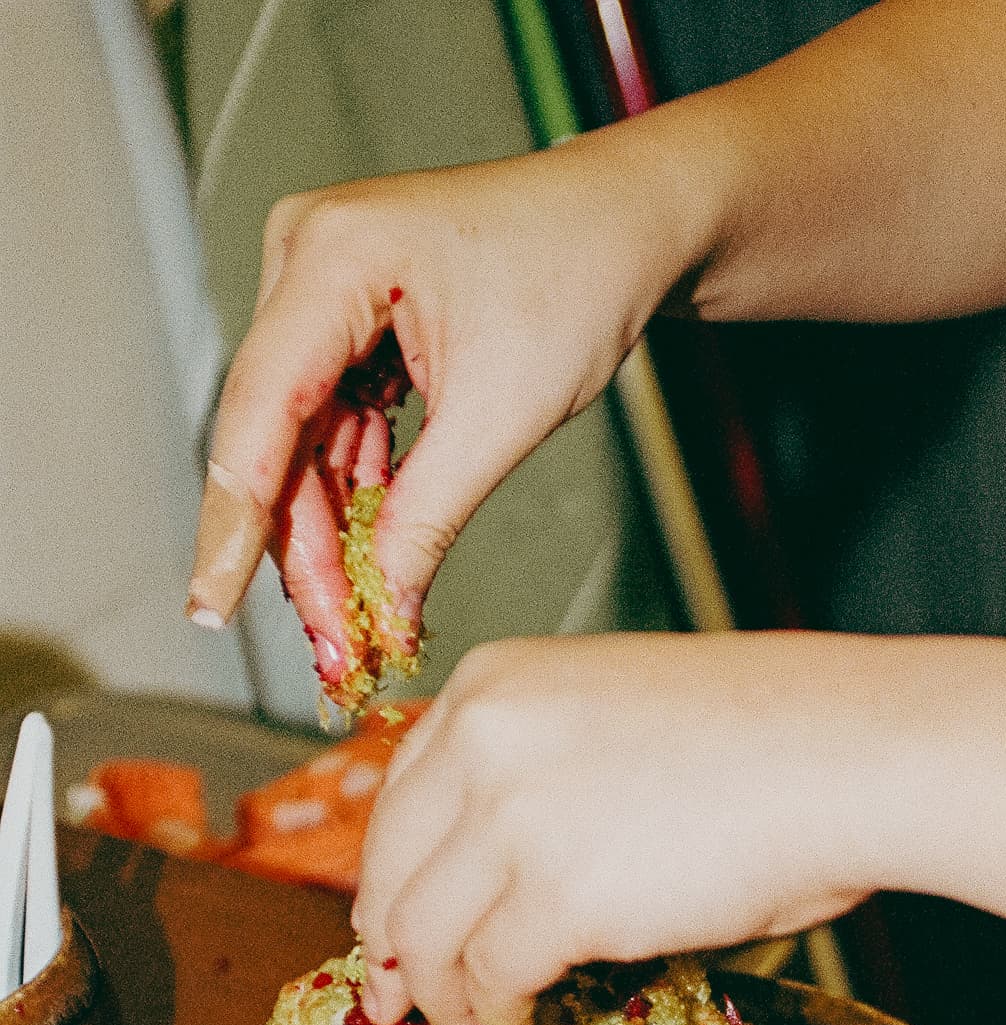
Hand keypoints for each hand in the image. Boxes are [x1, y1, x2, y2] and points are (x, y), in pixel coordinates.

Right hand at [188, 135, 694, 637]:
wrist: (625, 225)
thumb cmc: (578, 273)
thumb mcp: (502, 416)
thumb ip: (426, 517)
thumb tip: (380, 604)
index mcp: (333, 257)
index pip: (259, 411)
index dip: (233, 524)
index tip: (210, 607)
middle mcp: (307, 263)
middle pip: (276, 439)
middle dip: (303, 554)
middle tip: (332, 649)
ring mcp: (325, 295)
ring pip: (303, 447)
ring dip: (328, 542)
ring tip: (355, 630)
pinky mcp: (353, 328)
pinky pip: (337, 432)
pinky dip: (357, 504)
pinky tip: (370, 572)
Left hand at [350, 635, 892, 1024]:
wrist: (854, 756)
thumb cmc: (779, 740)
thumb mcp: (622, 722)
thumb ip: (547, 779)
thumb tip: (512, 882)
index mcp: (497, 683)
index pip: (404, 794)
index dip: (394, 877)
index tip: (396, 930)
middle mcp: (484, 738)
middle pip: (394, 868)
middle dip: (394, 951)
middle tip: (403, 1003)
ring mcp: (512, 817)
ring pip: (426, 935)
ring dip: (443, 1001)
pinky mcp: (557, 897)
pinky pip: (492, 977)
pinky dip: (497, 1018)